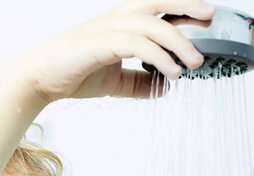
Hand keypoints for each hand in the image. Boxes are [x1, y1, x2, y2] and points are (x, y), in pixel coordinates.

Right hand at [20, 0, 214, 102]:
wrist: (42, 78)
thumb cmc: (74, 73)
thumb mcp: (115, 82)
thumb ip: (139, 83)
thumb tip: (163, 89)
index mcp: (121, 24)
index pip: (157, 10)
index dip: (183, 10)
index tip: (205, 18)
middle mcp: (117, 20)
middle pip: (158, 2)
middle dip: (187, 6)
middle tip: (211, 18)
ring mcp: (108, 28)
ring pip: (152, 25)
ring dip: (178, 42)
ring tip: (195, 63)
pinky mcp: (101, 43)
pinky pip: (137, 44)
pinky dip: (159, 57)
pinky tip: (172, 73)